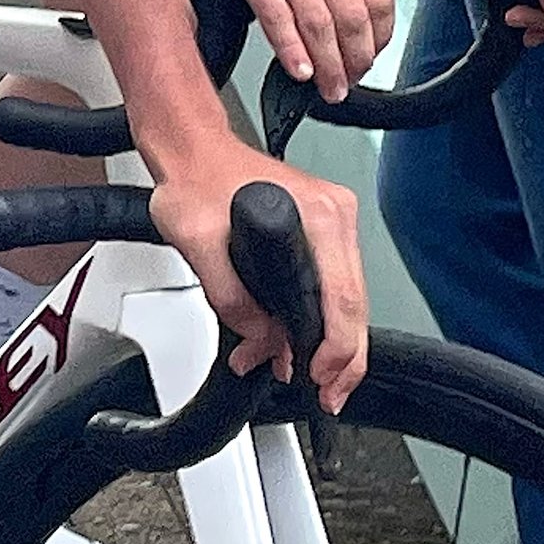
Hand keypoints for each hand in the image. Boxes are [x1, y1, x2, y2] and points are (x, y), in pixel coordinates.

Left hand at [151, 151, 366, 408]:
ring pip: (344, 299)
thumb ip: (229, 295)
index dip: (335, 347)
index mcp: (318, 215)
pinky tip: (297, 344)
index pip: (342, 297)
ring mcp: (331, 222)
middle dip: (341, 358)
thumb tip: (259, 336)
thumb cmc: (194, 179)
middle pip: (353, 304)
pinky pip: (330, 283)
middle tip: (327, 396)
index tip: (319, 378)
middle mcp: (335, 216)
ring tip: (302, 376)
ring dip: (325, 343)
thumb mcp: (197, 242)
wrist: (191, 148)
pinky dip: (316, 317)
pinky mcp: (320, 229)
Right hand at [168, 0, 403, 103]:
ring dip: (327, 65)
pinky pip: (277, 16)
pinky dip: (291, 50)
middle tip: (348, 84)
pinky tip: (297, 68)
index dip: (379, 39)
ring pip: (318, 23)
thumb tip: (350, 18)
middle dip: (355, 61)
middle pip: (352, 17)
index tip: (369, 60)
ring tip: (327, 87)